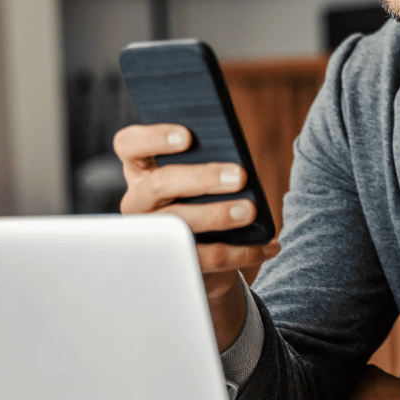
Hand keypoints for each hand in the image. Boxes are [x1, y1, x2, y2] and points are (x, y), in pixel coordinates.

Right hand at [115, 123, 278, 348]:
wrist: (202, 255)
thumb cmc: (202, 198)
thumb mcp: (200, 177)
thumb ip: (207, 162)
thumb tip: (236, 162)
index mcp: (141, 170)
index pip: (129, 145)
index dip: (153, 138)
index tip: (188, 136)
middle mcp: (138, 201)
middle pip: (159, 184)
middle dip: (202, 178)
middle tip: (240, 175)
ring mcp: (152, 234)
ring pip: (179, 223)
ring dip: (218, 215)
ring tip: (251, 210)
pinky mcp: (175, 262)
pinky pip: (208, 257)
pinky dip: (244, 252)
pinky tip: (270, 245)